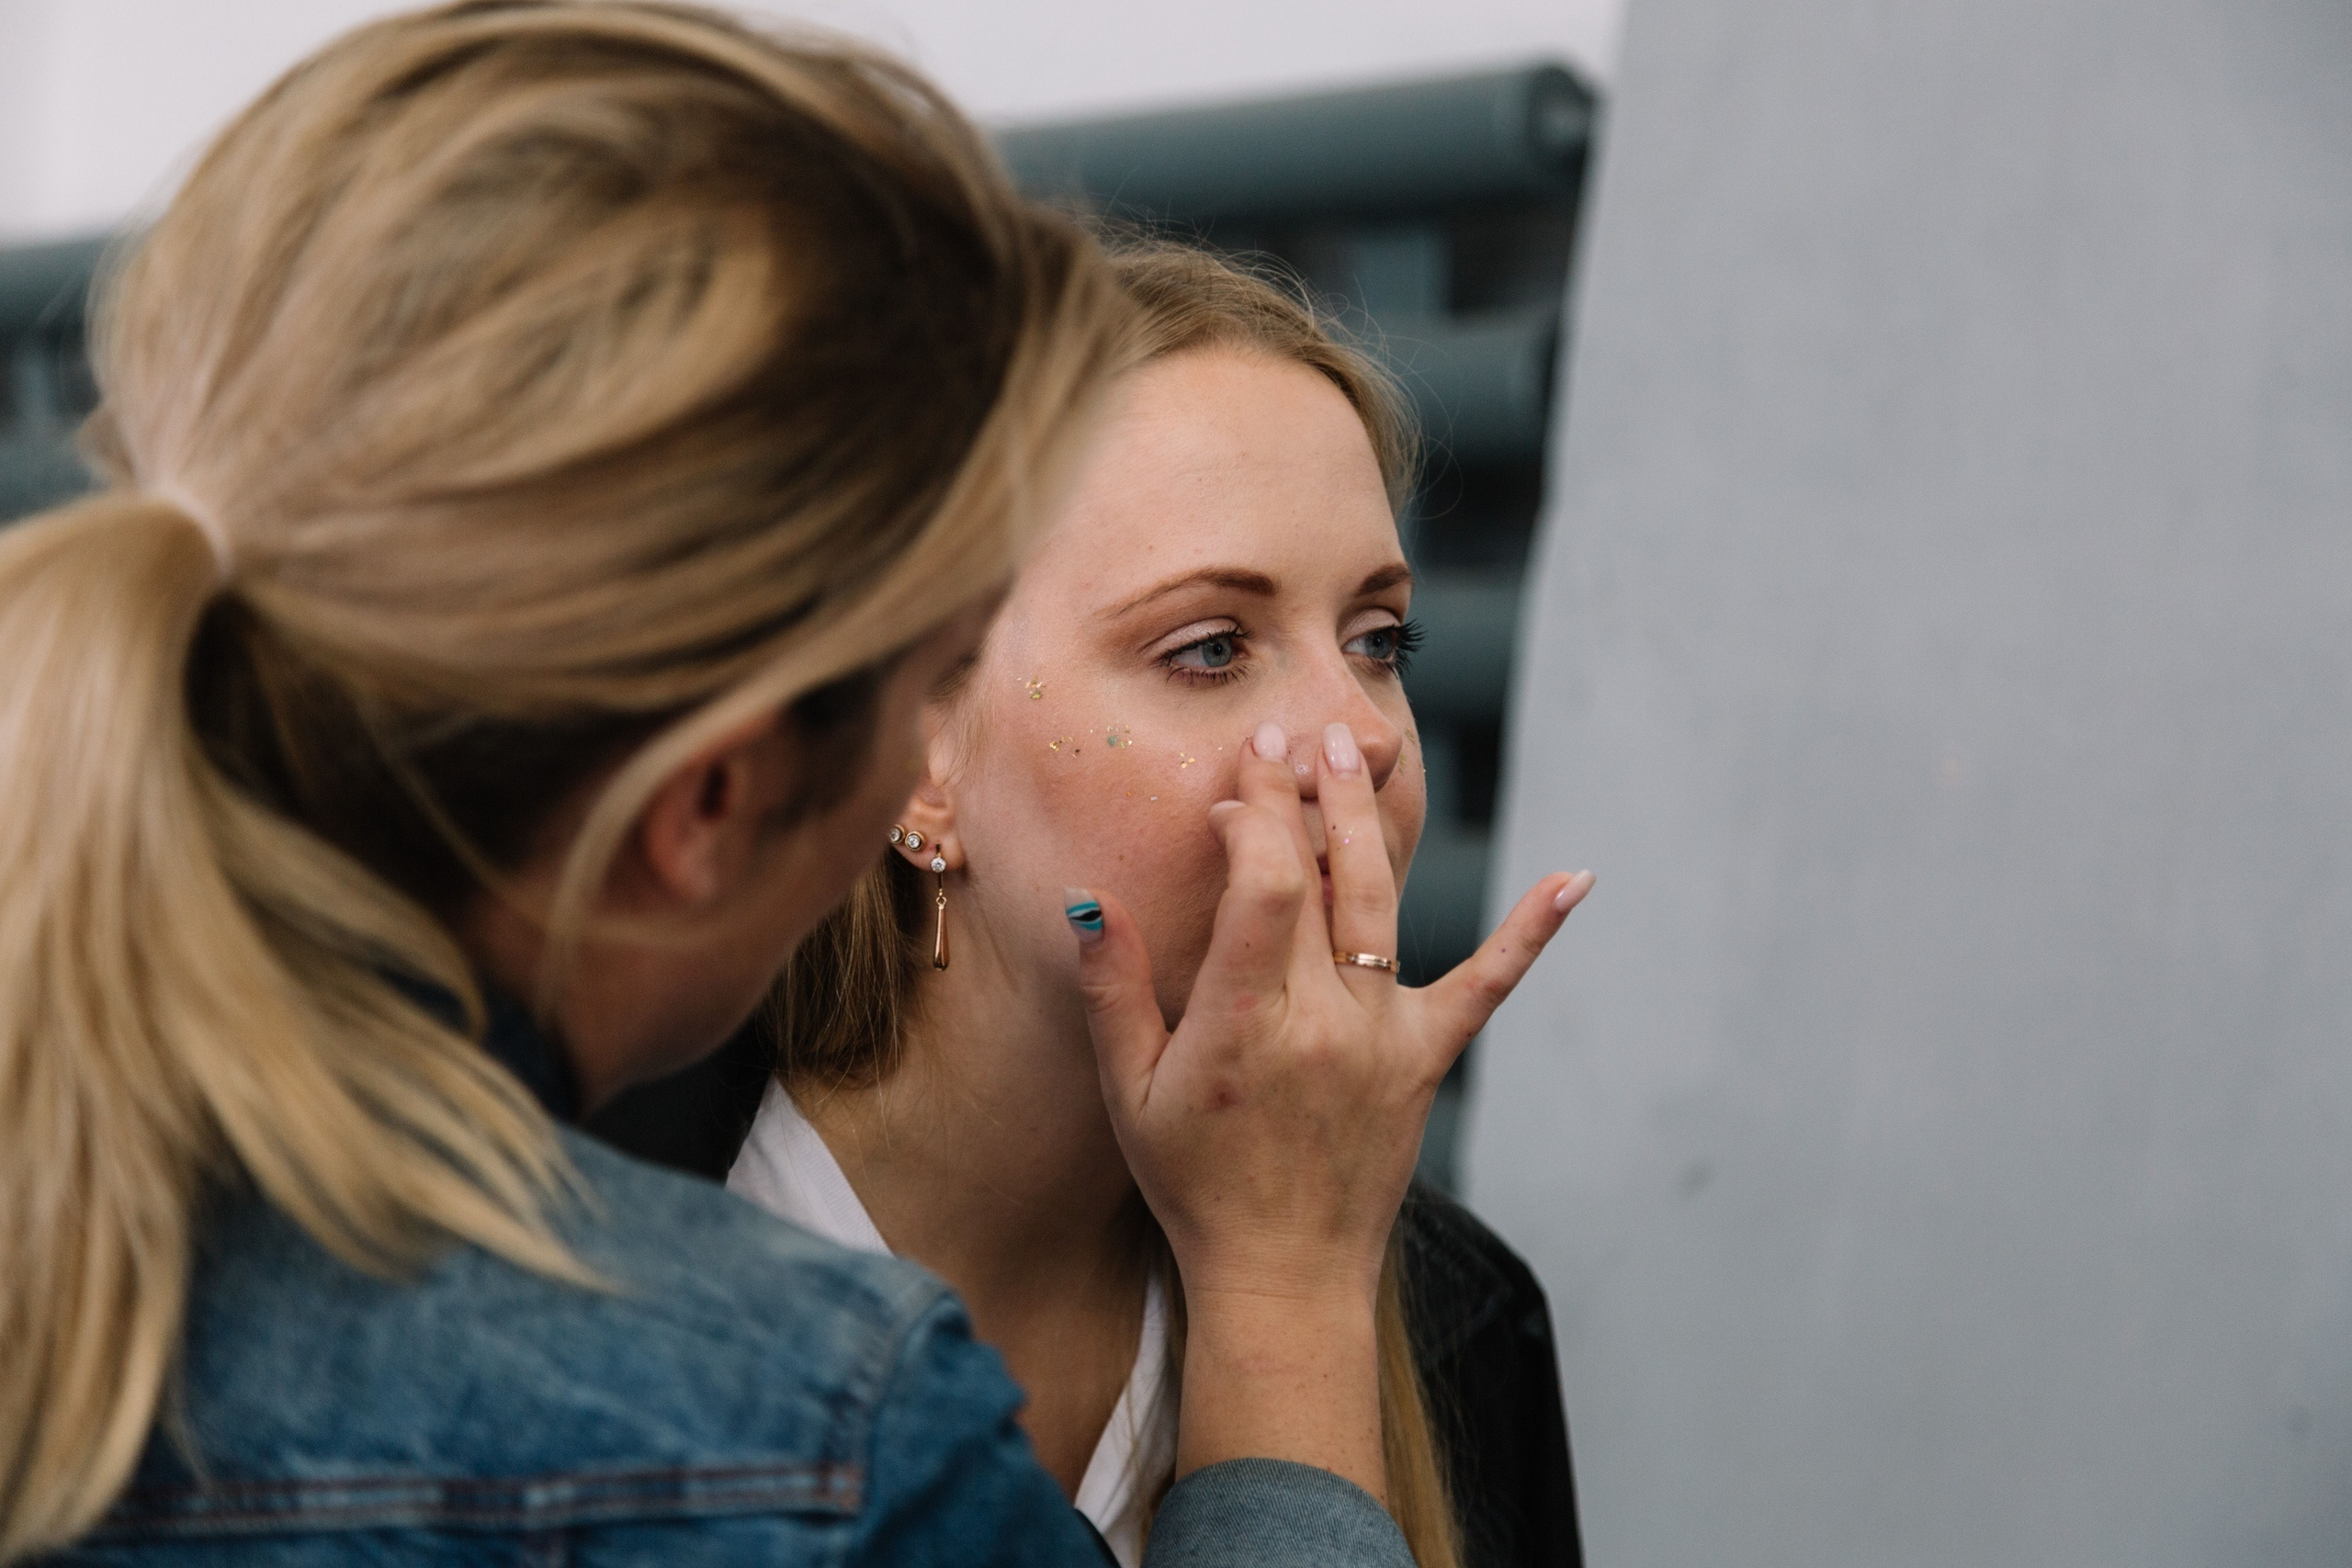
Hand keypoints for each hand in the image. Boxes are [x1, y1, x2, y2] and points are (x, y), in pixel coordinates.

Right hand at [1064, 718, 1591, 1490]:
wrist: (1282, 1272)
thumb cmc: (1194, 1182)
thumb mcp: (1130, 1090)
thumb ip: (1113, 989)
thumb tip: (1090, 898)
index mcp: (1244, 1022)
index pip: (1260, 886)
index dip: (1250, 818)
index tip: (1236, 780)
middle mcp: (1321, 1019)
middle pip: (1322, 878)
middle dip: (1307, 795)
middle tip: (1296, 734)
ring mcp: (1382, 1038)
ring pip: (1381, 906)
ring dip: (1367, 824)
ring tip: (1355, 755)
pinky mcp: (1425, 1060)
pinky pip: (1485, 985)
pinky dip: (1531, 931)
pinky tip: (1576, 878)